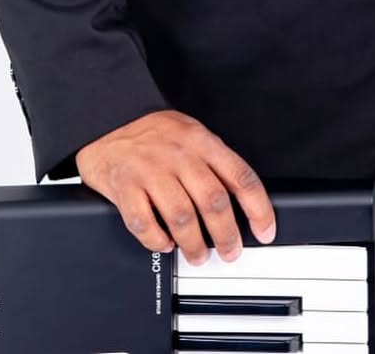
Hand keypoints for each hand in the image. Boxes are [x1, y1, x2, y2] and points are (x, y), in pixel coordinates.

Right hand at [76, 109, 276, 264]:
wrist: (108, 118)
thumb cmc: (153, 131)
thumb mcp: (191, 133)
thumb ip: (212, 162)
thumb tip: (240, 201)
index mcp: (201, 141)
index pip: (240, 176)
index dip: (258, 208)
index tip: (265, 231)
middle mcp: (179, 155)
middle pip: (213, 201)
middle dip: (227, 235)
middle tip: (231, 252)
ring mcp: (151, 170)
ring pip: (182, 216)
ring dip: (194, 244)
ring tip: (198, 255)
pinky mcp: (125, 186)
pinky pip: (144, 222)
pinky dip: (156, 239)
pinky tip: (163, 244)